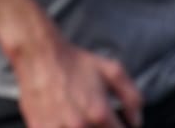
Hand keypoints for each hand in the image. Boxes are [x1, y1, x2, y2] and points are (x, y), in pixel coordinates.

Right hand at [8, 29, 143, 127]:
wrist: (38, 54)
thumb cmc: (74, 62)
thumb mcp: (112, 71)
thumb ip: (132, 98)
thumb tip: (136, 121)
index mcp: (100, 114)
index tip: (114, 123)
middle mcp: (80, 126)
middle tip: (95, 120)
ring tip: (80, 120)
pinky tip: (65, 121)